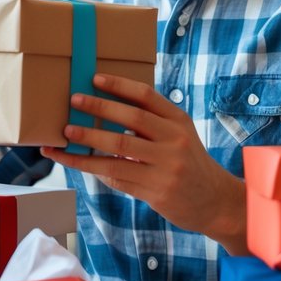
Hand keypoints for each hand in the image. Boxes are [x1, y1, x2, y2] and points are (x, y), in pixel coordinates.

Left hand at [42, 73, 248, 254]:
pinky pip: (118, 177)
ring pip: (118, 151)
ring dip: (88, 141)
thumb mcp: (180, 135)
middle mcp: (175, 142)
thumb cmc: (189, 163)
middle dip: (99, 108)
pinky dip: (95, 168)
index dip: (120, 85)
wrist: (215, 202)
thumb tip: (106, 106)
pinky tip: (77, 161)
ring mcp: (166, 168)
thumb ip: (153, 122)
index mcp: (179, 122)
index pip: (147, 96)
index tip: (94, 78)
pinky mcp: (156, 192)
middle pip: (132, 119)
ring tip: (65, 134)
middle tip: (73, 101)